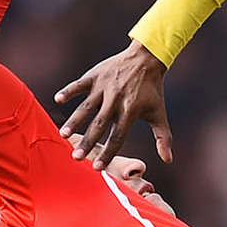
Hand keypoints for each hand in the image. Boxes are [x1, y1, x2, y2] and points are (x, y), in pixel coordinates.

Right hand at [55, 39, 172, 168]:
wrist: (147, 58)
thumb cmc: (151, 91)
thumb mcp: (159, 114)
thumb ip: (163, 138)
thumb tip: (169, 160)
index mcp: (131, 111)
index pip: (118, 136)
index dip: (108, 152)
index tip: (98, 168)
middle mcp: (117, 99)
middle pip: (100, 124)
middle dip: (88, 142)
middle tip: (76, 157)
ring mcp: (104, 87)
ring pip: (86, 106)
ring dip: (74, 120)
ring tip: (63, 135)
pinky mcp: (95, 75)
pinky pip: (80, 84)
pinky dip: (69, 91)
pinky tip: (58, 99)